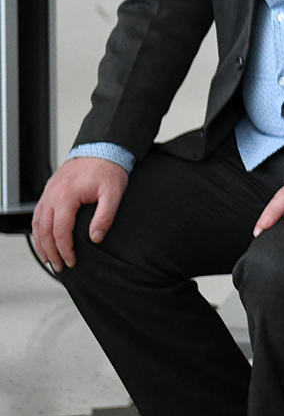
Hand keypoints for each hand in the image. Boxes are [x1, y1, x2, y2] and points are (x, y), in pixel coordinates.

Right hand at [31, 157, 129, 271]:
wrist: (103, 148)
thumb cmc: (109, 169)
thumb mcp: (114, 193)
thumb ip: (105, 217)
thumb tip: (95, 238)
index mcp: (66, 197)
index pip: (60, 232)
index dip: (64, 250)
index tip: (71, 261)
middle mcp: (52, 195)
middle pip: (44, 231)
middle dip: (50, 252)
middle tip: (58, 266)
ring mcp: (48, 192)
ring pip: (37, 223)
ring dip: (41, 243)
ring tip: (47, 259)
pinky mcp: (49, 190)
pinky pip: (38, 213)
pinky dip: (38, 229)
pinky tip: (43, 238)